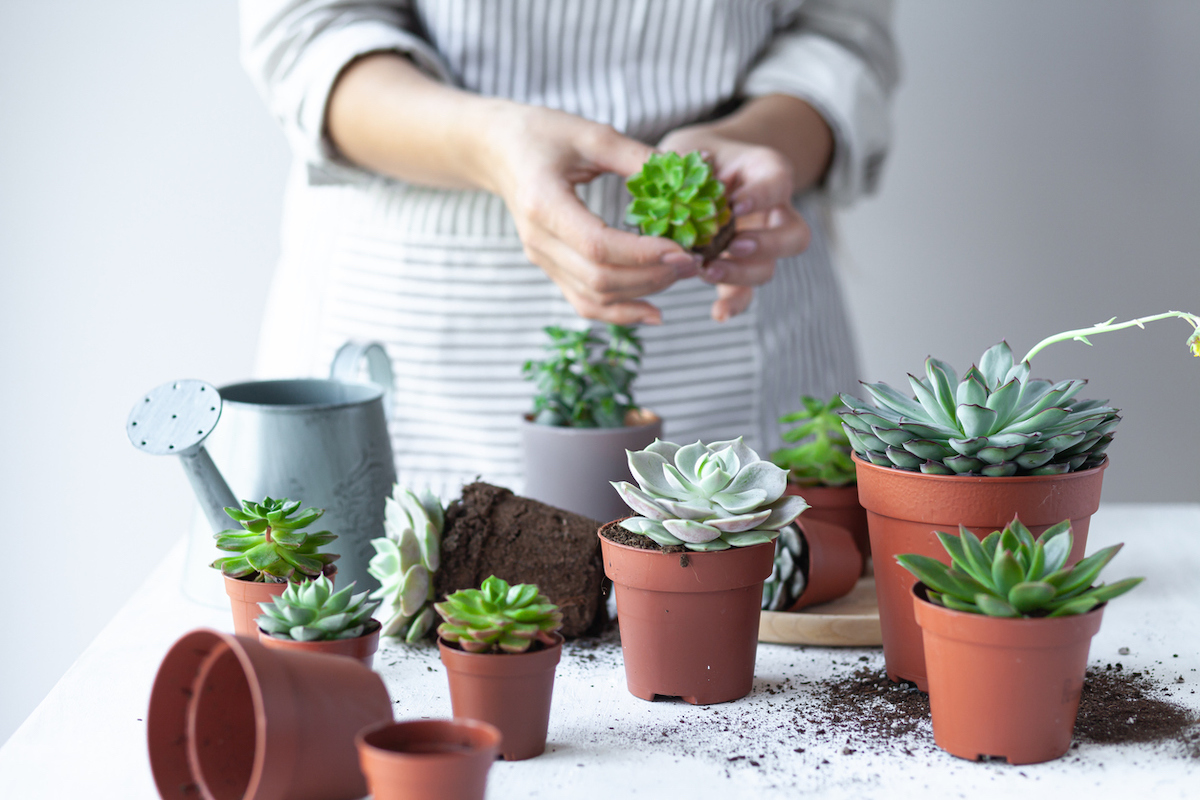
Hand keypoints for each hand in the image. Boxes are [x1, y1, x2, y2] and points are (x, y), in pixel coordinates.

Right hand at [481, 104, 701, 324]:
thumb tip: (687, 175)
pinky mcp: (550, 268)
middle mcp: (538, 240)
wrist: (497, 150)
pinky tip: (653, 311)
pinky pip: (585, 302)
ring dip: (643, 293)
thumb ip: (635, 157)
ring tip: (680, 276)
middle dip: (652, 276)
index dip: (643, 254)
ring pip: (594, 298)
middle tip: (694, 262)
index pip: (597, 246)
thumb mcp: (590, 134)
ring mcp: (541, 259)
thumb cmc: (542, 134)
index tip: (683, 250)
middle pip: (599, 278)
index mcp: (543, 204)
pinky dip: (620, 312)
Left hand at [657, 128, 812, 321]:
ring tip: (708, 271)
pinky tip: (718, 313)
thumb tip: (663, 171)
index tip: (737, 203)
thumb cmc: (696, 154)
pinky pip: (745, 292)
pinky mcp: (738, 268)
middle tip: (734, 245)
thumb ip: (685, 160)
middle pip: (793, 236)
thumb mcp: (692, 146)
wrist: (699, 168)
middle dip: (766, 245)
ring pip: (770, 267)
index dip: (761, 196)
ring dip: (742, 274)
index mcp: (768, 173)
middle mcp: (774, 212)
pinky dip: (734, 303)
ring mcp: (759, 245)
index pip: (778, 184)